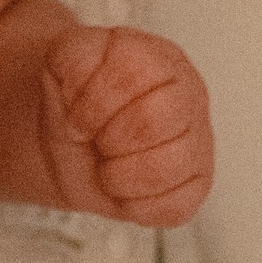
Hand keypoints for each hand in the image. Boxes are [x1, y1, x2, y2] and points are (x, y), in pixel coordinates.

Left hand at [38, 26, 213, 227]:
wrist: (75, 144)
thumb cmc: (76, 103)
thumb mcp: (61, 64)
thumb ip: (72, 59)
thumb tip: (84, 84)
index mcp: (158, 56)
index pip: (133, 73)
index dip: (94, 103)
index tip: (76, 119)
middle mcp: (189, 93)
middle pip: (153, 121)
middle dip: (109, 140)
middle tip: (97, 141)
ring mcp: (199, 139)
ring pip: (167, 166)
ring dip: (119, 175)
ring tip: (109, 165)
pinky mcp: (199, 184)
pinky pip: (175, 205)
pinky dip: (136, 206)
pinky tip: (126, 189)